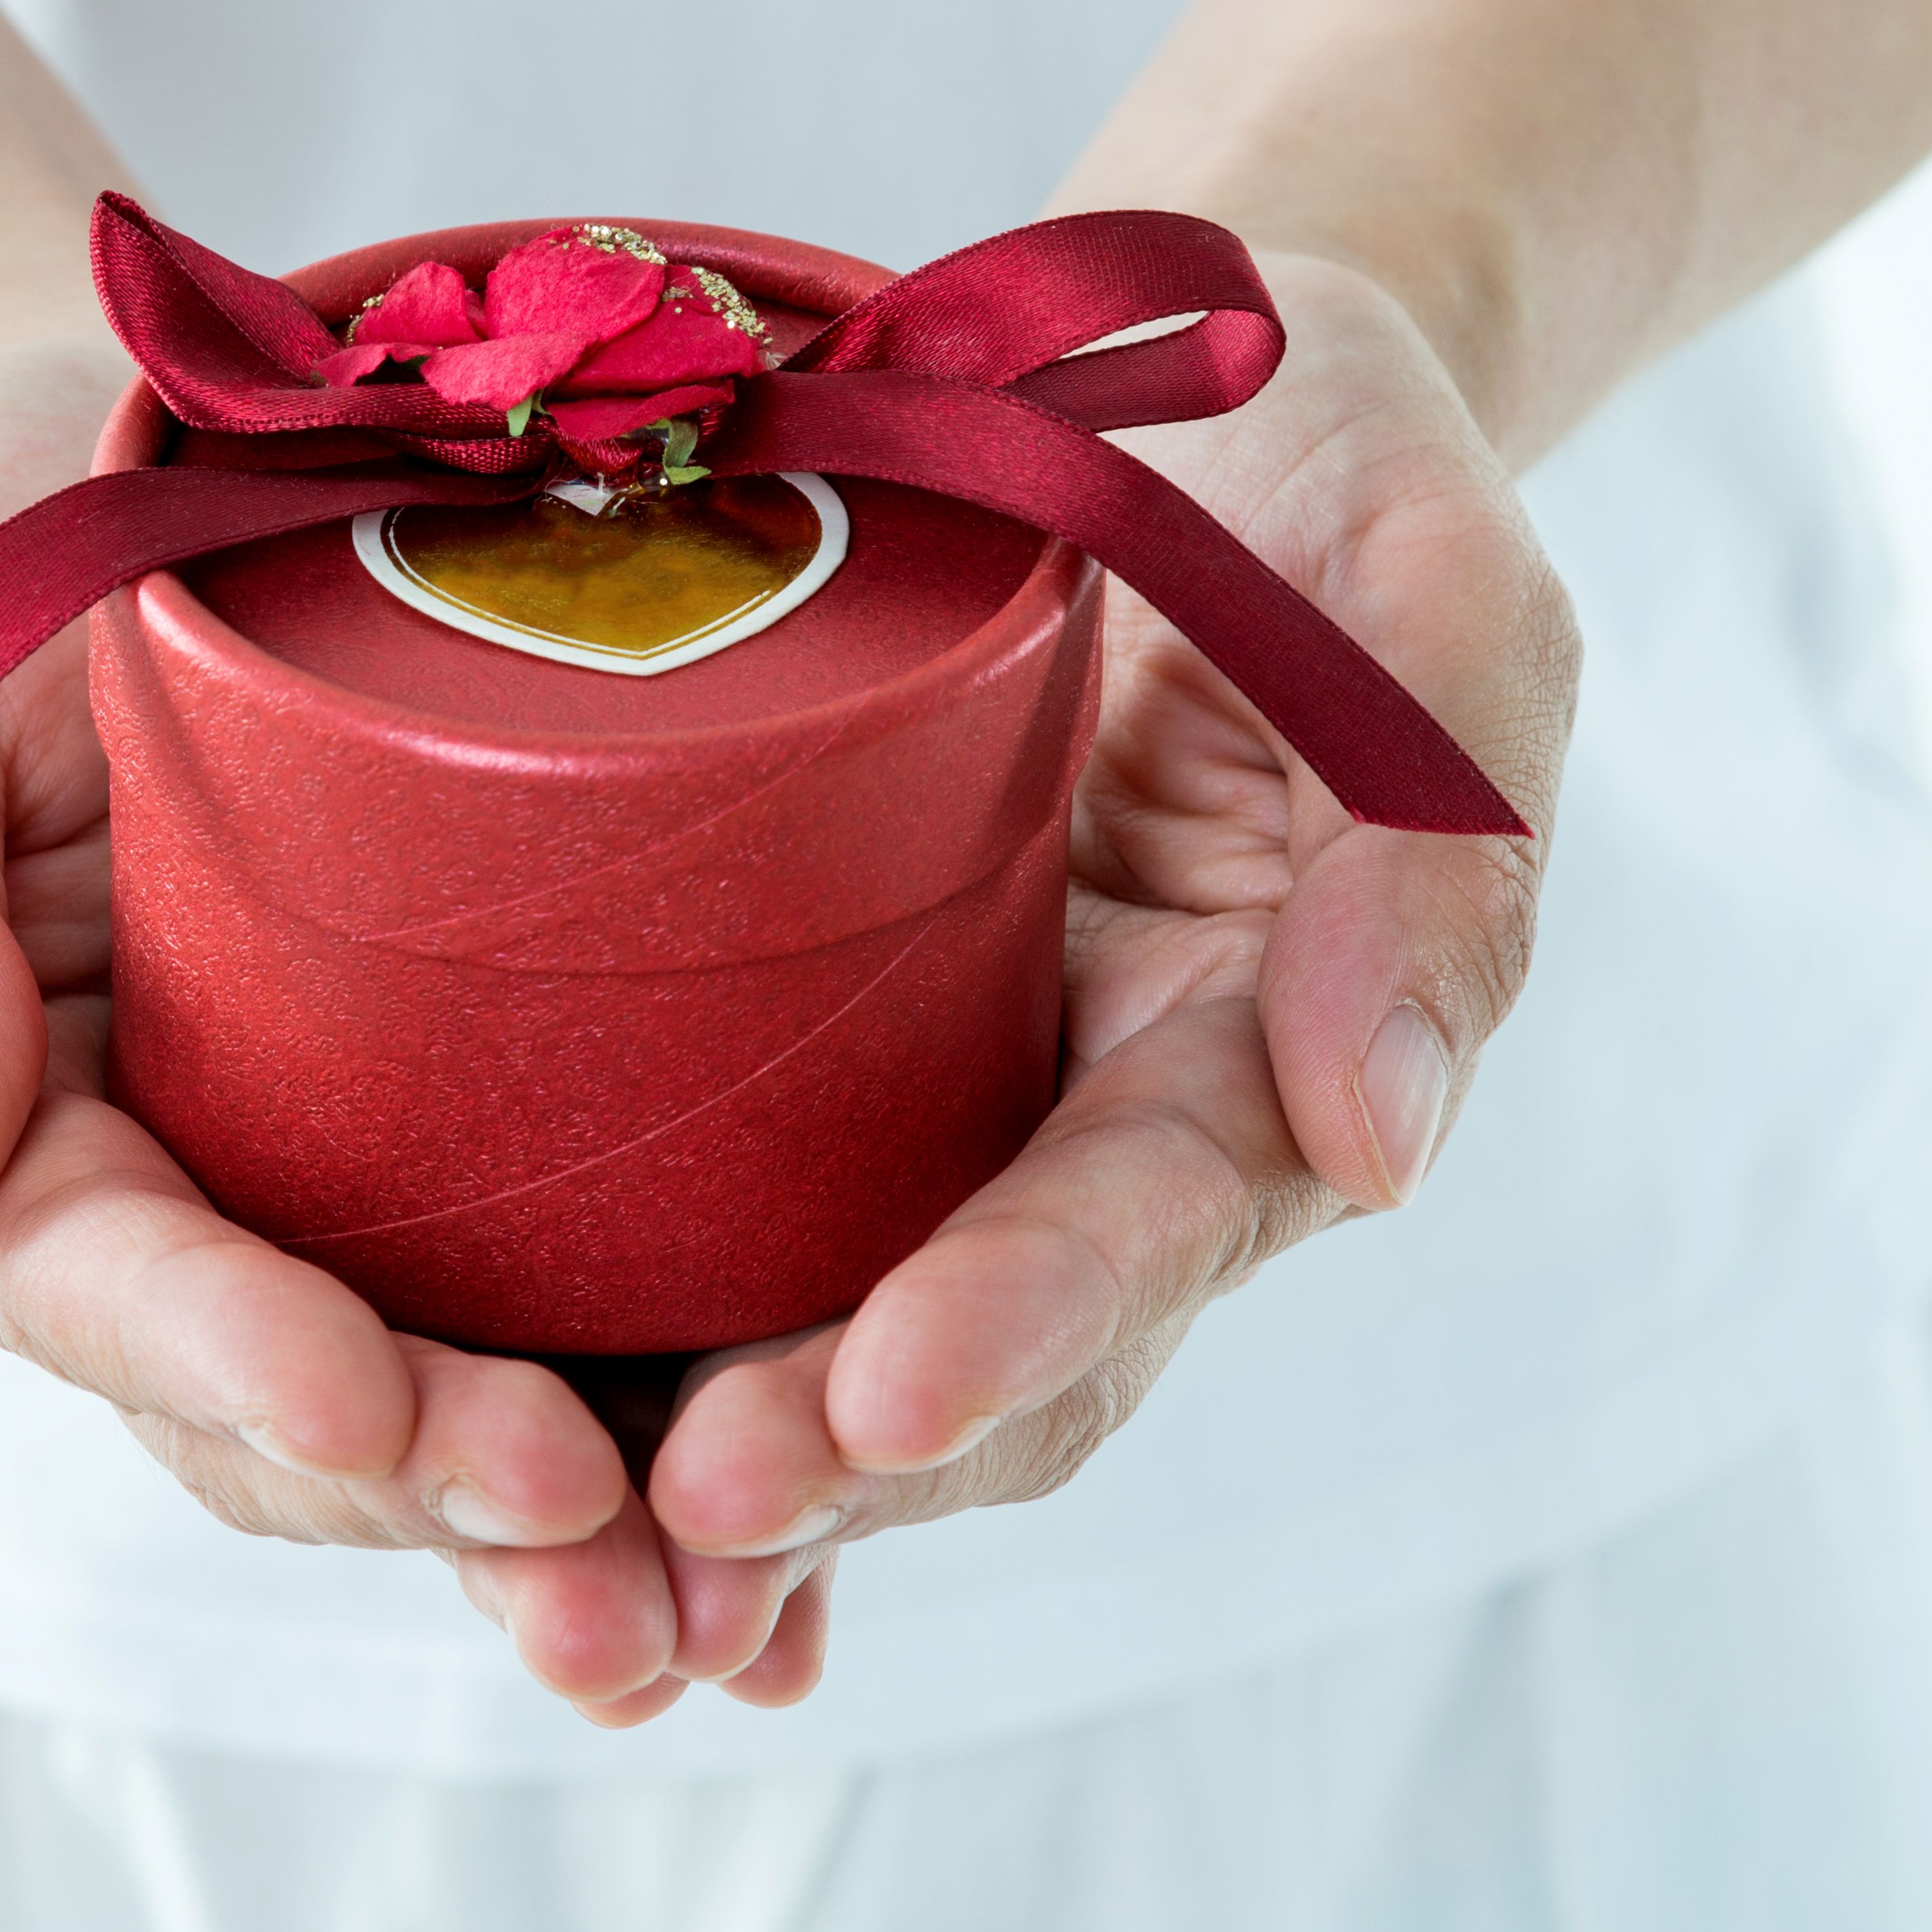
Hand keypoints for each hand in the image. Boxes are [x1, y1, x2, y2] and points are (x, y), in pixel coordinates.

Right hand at [0, 336, 705, 1718]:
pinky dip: (694, 1446)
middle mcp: (184, 1207)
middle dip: (443, 1497)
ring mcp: (347, 1188)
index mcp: (5, 1141)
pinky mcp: (504, 1131)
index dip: (225, 1358)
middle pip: (305, 1413)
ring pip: (460, 1416)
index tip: (362, 1403)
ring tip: (735, 1618)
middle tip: (600, 1543)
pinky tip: (813, 1562)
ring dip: (592, 1534)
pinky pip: (596, 1313)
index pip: (107, 1286)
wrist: (111, 446)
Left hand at [631, 254, 1578, 1686]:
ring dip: (730, 1466)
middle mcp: (1097, 1114)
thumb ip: (1439, 834)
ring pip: (835, 1339)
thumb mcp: (1431, 582)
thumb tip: (1382, 1146)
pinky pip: (719, 1233)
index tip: (890, 1395)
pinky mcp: (802, 1046)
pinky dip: (623, 1370)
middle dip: (848, 1457)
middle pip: (984, 1349)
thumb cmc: (1324, 455)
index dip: (1027, 1315)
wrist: (1177, 374)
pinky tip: (492, 1485)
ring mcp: (945, 1098)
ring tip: (581, 1557)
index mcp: (1261, 1034)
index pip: (1147, 1213)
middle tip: (690, 1513)